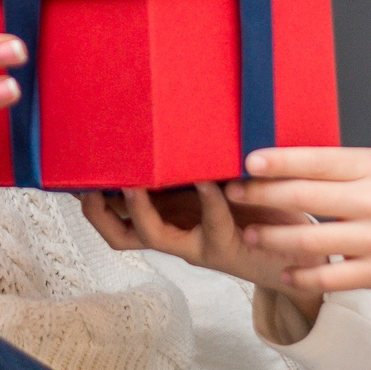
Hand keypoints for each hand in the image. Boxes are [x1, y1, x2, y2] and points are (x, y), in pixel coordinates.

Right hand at [81, 183, 317, 297]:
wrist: (300, 252)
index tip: (70, 174)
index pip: (115, 216)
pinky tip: (209, 178)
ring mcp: (197, 245)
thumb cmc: (259, 207)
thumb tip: (174, 116)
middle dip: (97, 212)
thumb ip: (194, 161)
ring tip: (132, 183)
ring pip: (152, 236)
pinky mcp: (227, 246)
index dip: (89, 201)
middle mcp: (175, 235)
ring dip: (138, 210)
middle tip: (86, 184)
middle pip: (119, 236)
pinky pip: (212, 223)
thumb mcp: (217, 181)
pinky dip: (209, 199)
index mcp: (168, 218)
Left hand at [226, 147, 370, 300]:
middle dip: (263, 196)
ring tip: (250, 235)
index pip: (318, 161)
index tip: (247, 161)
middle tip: (233, 193)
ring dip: (274, 238)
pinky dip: (305, 276)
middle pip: (306, 197)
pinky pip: (333, 277)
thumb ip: (348, 168)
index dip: (279, 161)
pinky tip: (285, 272)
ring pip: (312, 240)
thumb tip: (293, 164)